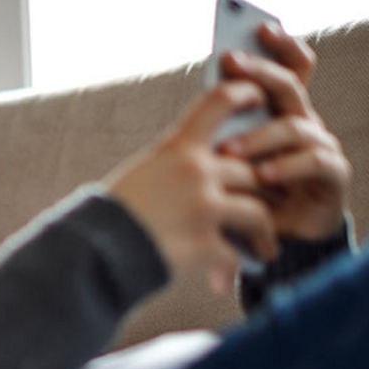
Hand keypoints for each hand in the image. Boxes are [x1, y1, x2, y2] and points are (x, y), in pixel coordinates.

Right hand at [105, 79, 280, 295]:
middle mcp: (195, 171)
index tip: (260, 97)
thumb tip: (211, 171)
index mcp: (177, 148)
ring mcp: (204, 208)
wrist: (93, 252)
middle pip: (252, 172)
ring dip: (265, 232)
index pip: (220, 102)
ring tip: (266, 246)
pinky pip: (237, 254)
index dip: (246, 94)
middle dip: (267, 190)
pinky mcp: (206, 245)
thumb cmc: (111, 214)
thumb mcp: (143, 174)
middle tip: (275, 202)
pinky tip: (236, 274)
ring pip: (258, 213)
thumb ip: (177, 167)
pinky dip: (237, 267)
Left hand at [215, 23, 351, 240]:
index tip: (260, 25)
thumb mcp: (232, 158)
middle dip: (260, 71)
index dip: (281, 45)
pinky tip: (263, 174)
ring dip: (259, 136)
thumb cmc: (249, 191)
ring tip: (228, 150)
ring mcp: (323, 146)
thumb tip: (204, 97)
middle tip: (230, 63)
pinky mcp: (334, 175)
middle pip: (290, 85)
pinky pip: (314, 162)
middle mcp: (306, 121)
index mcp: (283, 111)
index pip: (291, 67)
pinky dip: (287, 167)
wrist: (278, 238)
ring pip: (294, 126)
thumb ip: (227, 127)